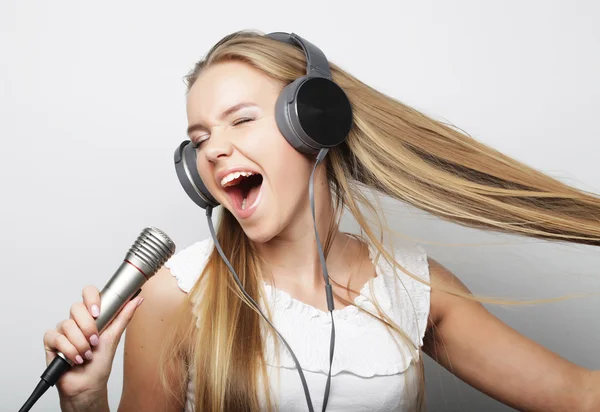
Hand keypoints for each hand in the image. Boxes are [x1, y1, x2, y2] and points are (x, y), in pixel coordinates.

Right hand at [43, 286, 143, 401]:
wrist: (88, 385)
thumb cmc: (100, 363)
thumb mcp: (114, 337)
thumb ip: (124, 316)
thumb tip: (138, 299)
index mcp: (91, 316)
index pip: (88, 293)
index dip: (91, 298)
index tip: (97, 312)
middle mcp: (76, 320)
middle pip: (76, 308)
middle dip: (88, 328)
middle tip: (95, 341)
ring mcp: (62, 330)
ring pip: (67, 325)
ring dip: (81, 344)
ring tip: (87, 355)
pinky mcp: (51, 341)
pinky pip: (56, 337)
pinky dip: (69, 351)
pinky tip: (75, 359)